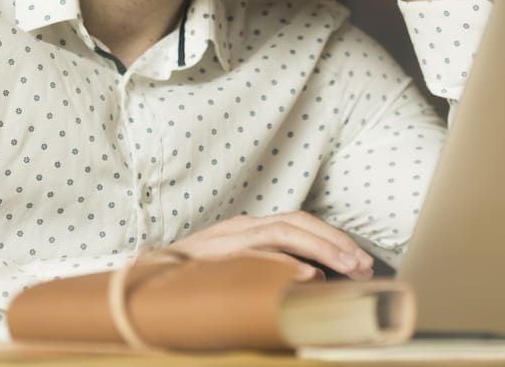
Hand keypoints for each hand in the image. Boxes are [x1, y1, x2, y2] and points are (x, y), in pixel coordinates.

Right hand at [153, 211, 375, 280]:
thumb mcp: (239, 271)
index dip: (333, 239)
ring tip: (346, 266)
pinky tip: (305, 275)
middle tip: (363, 265)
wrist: (142, 281)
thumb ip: (271, 269)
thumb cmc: (195, 281)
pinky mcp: (213, 257)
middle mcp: (242, 228)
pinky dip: (280, 262)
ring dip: (319, 248)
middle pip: (297, 222)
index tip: (360, 261)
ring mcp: (227, 240)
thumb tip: (312, 279)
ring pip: (281, 232)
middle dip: (334, 242)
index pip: (300, 223)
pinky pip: (252, 255)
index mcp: (251, 230)